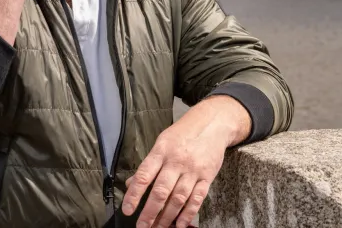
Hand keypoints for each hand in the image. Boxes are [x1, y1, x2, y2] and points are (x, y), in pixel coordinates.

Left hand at [123, 96, 250, 227]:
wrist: (213, 123)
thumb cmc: (184, 134)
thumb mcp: (162, 142)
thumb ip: (148, 164)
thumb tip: (131, 184)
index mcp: (161, 151)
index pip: (144, 175)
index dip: (134, 194)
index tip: (128, 209)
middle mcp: (176, 161)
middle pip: (161, 191)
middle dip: (150, 212)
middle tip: (142, 226)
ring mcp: (193, 170)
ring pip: (178, 198)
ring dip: (167, 217)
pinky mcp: (207, 176)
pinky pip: (197, 198)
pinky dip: (188, 213)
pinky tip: (180, 224)